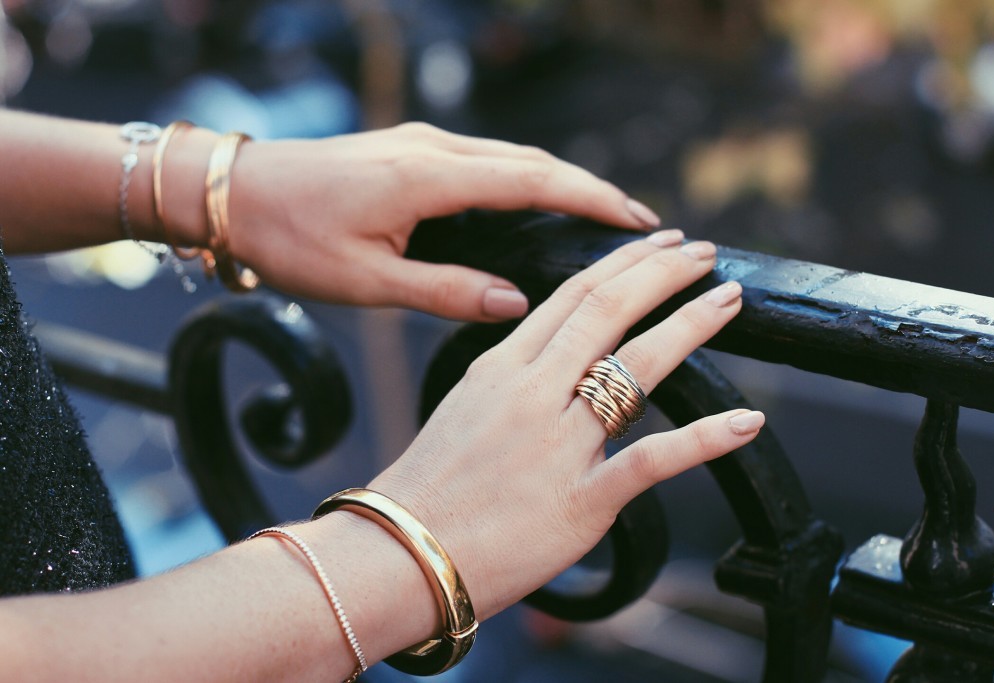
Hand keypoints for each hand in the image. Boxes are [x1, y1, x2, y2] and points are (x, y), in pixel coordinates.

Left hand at [225, 123, 660, 320]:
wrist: (229, 191)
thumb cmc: (288, 237)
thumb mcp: (365, 281)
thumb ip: (444, 291)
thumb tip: (514, 302)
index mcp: (427, 177)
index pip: (533, 181)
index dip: (591, 199)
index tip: (638, 221)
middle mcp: (432, 148)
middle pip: (533, 161)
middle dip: (590, 189)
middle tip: (639, 225)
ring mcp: (420, 142)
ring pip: (510, 156)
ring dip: (559, 181)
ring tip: (600, 216)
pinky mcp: (408, 149)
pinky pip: (483, 159)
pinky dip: (523, 179)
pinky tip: (535, 205)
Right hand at [365, 232, 764, 618]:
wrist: (399, 558)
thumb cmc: (428, 489)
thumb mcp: (464, 409)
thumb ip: (514, 378)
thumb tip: (559, 359)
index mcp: (501, 367)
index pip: (571, 295)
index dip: (624, 264)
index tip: (659, 244)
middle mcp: (532, 392)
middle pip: (608, 310)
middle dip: (663, 272)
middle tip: (704, 252)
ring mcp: (557, 443)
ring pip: (637, 365)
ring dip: (691, 324)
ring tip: (728, 299)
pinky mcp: (580, 500)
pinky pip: (652, 459)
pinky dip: (706, 438)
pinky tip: (749, 419)